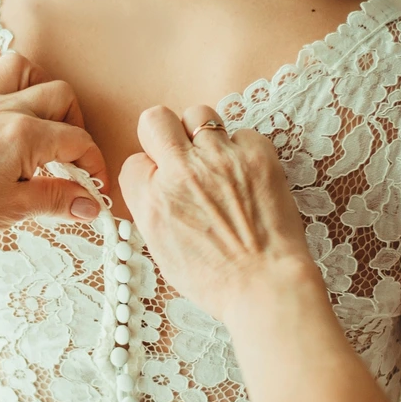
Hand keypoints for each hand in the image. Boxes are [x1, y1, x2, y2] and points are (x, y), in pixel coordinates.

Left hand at [0, 47, 107, 241]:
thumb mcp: (16, 210)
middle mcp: (3, 109)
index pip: (76, 140)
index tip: (93, 185)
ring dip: (37, 82)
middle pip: (59, 95)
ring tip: (43, 112)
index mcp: (24, 136)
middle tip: (70, 155)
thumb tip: (91, 205)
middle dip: (75, 123)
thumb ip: (58, 200)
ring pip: (17, 65)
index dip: (93, 163)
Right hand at [120, 105, 321, 321]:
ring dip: (204, 136)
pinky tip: (248, 176)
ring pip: (199, 116)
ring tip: (217, 161)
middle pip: (156, 119)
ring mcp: (219, 159)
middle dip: (164, 134)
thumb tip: (156, 183)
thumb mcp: (162, 250)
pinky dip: (243, 151)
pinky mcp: (256, 154)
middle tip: (181, 154)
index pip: (134, 160)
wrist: (265, 285)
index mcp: (150, 200)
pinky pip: (242, 133)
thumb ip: (152, 208)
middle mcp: (180, 172)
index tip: (163, 183)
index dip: (150, 172)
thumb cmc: (215, 279)